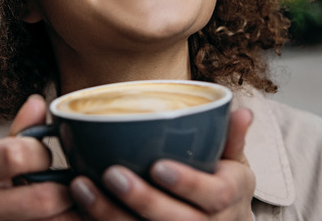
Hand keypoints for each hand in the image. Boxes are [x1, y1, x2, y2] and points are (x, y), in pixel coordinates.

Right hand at [0, 95, 79, 219]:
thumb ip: (20, 133)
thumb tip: (38, 102)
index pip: (16, 154)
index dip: (42, 155)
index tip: (47, 159)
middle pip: (42, 198)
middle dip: (66, 192)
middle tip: (70, 190)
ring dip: (70, 214)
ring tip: (72, 206)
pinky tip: (63, 218)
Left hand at [69, 108, 255, 219]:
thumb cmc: (222, 187)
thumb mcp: (234, 163)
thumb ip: (233, 137)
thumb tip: (243, 111)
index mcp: (228, 199)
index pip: (213, 194)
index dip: (186, 182)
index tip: (158, 165)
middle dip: (142, 200)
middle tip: (111, 173)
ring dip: (109, 214)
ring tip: (81, 186)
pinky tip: (78, 207)